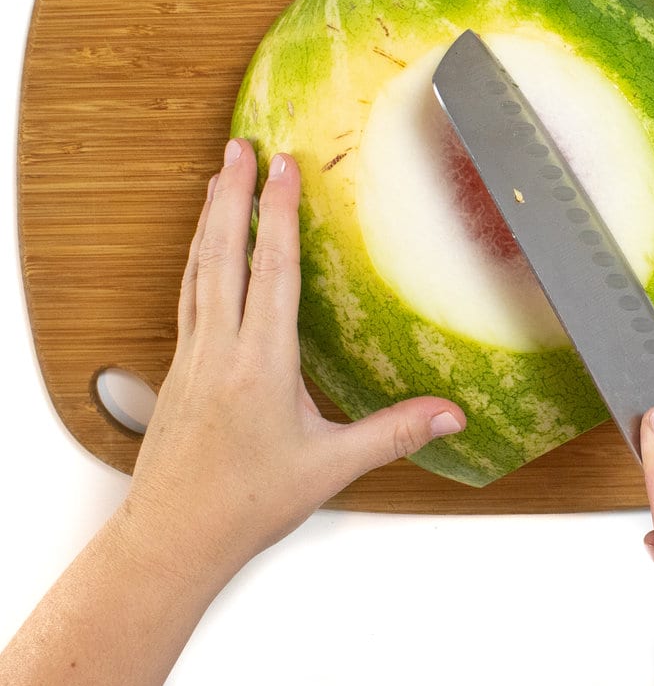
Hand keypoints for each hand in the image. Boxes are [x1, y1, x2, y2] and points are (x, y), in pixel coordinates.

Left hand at [121, 139, 465, 579]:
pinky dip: (195, 258)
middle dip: (232, 194)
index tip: (283, 167)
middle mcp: (220, 348)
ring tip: (216, 178)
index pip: (273, 270)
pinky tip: (200, 248)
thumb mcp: (330, 468)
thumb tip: (451, 415)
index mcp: (261, 362)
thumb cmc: (244, 504)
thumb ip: (393, 434)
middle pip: (223, 253)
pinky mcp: (178, 368)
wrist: (170, 540)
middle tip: (238, 146)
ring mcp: (192, 355)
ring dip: (209, 218)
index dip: (280, 214)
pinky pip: (186, 295)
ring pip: (198, 269)